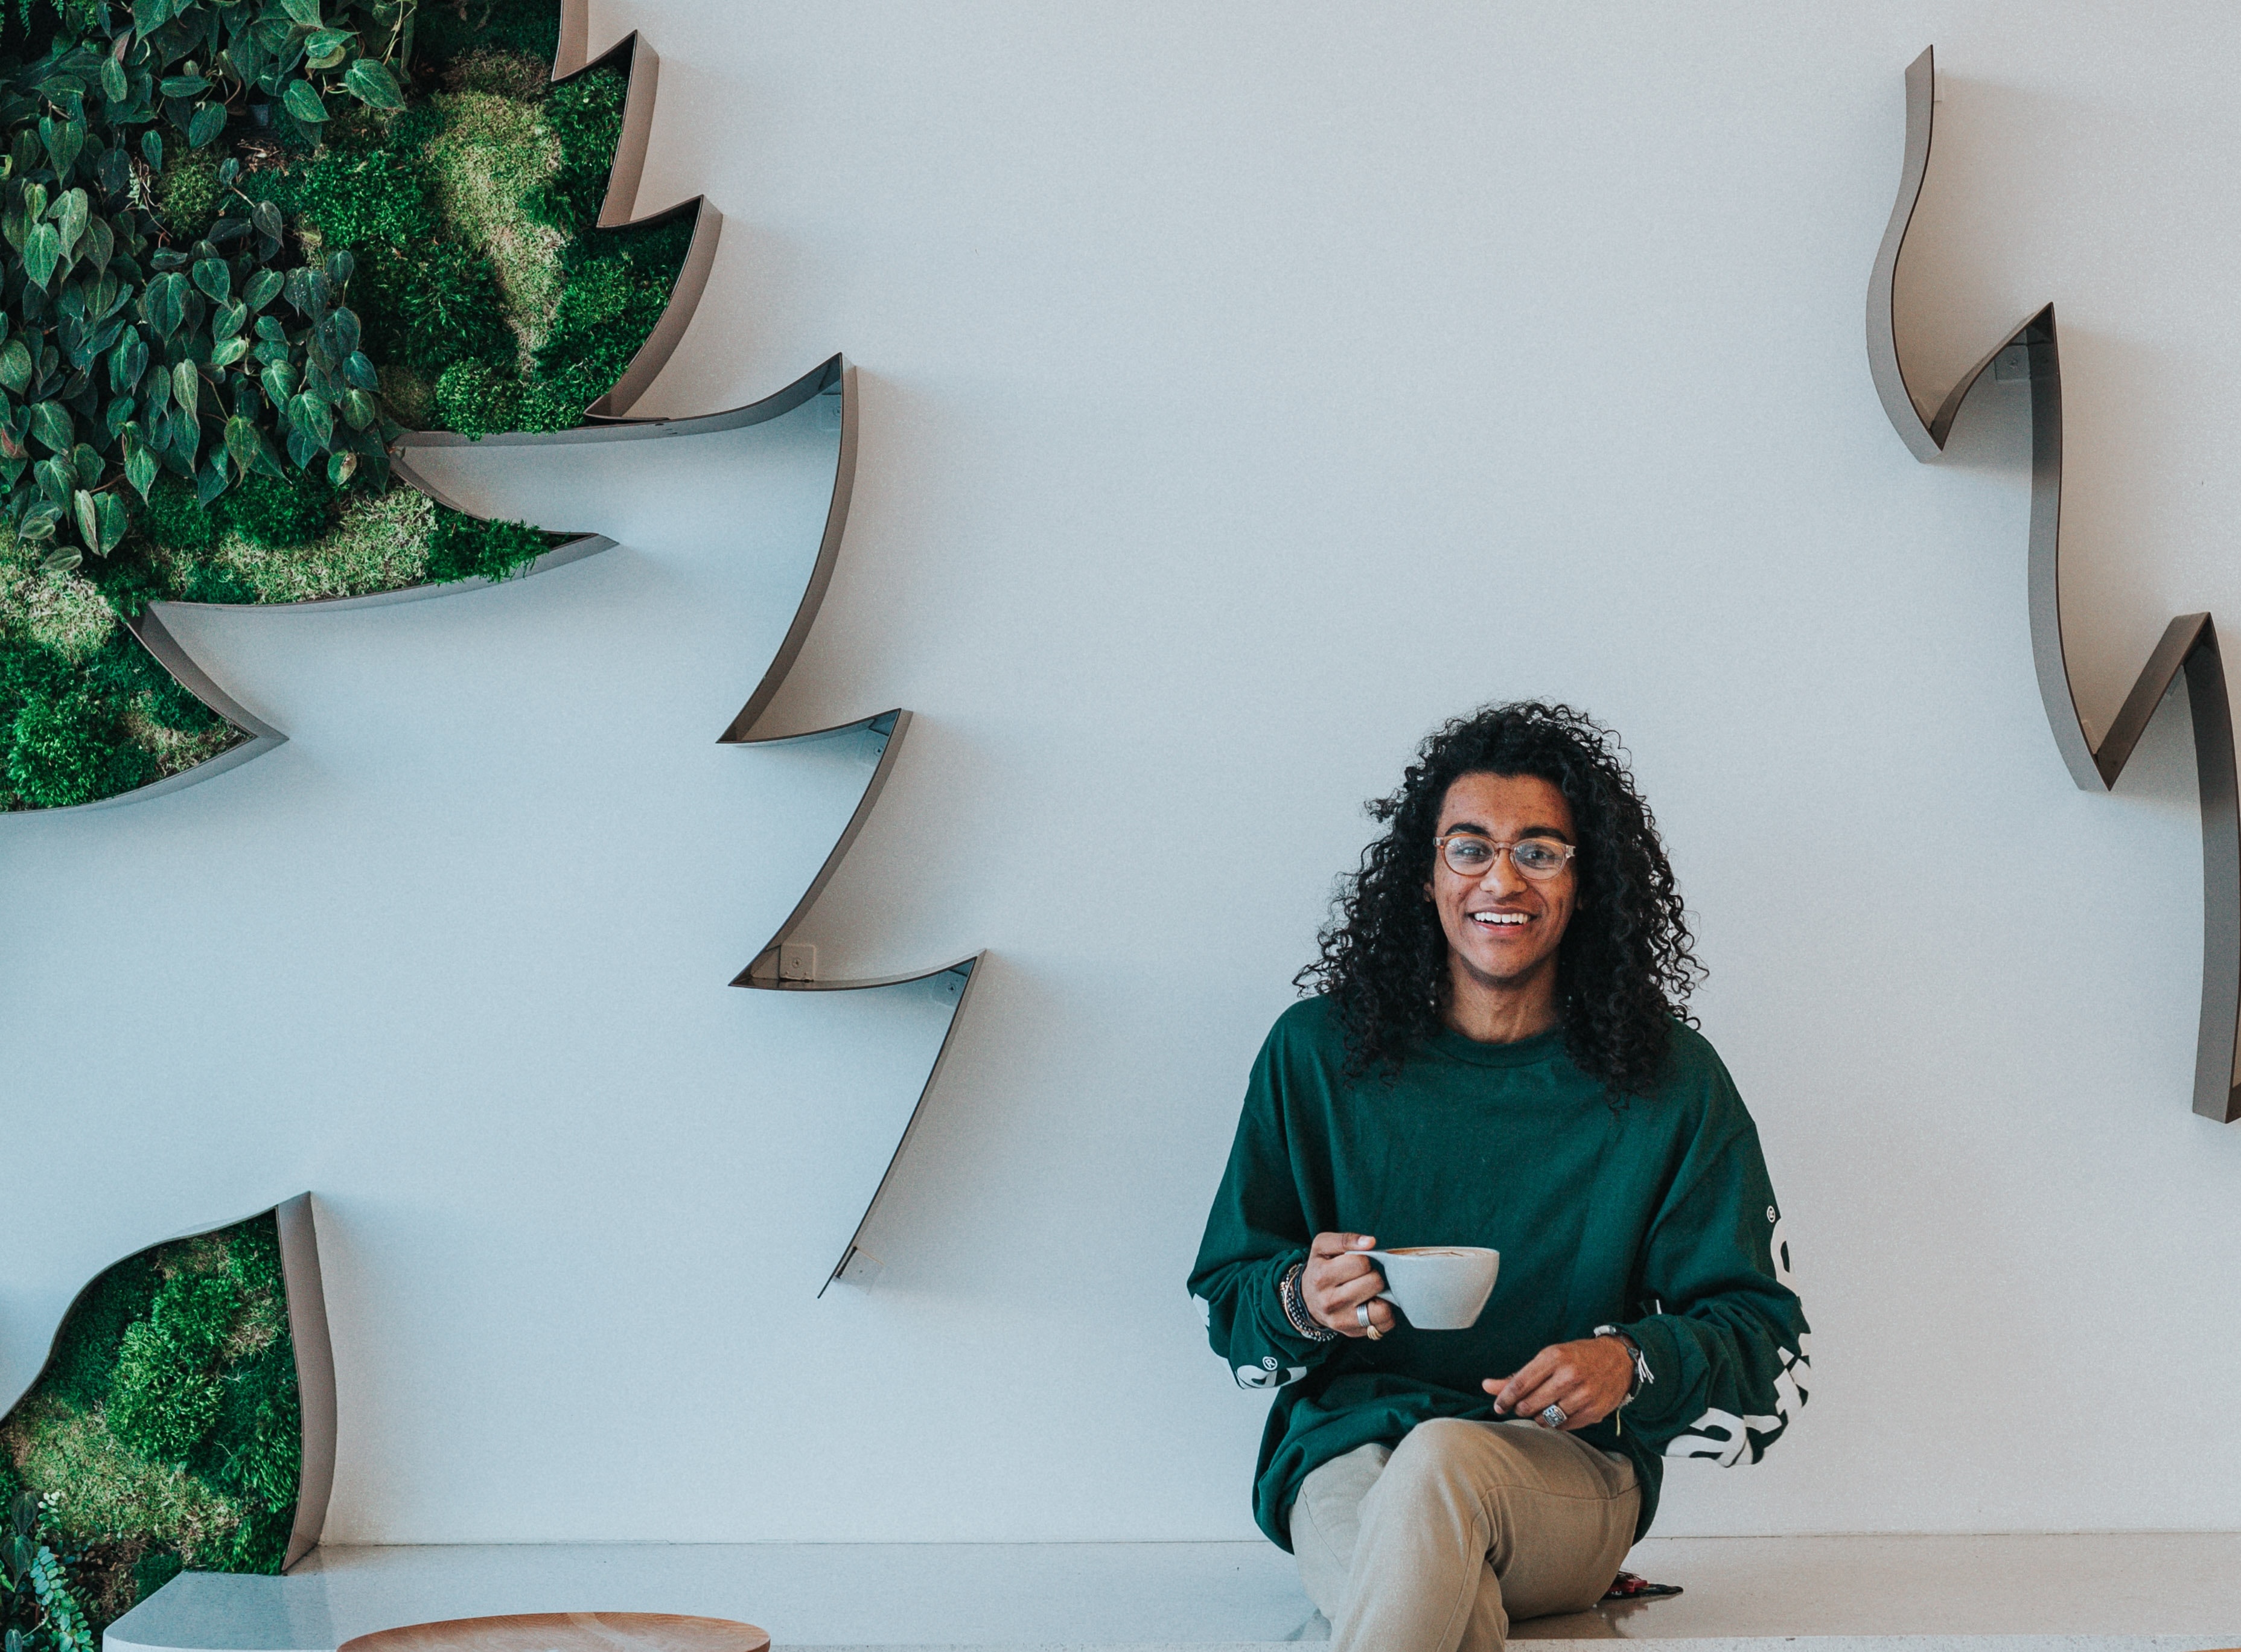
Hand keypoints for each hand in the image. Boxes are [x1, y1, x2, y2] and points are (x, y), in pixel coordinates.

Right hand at [1302, 1232, 1392, 1337]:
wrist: (1308, 1299)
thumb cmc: (1320, 1268)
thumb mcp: (1323, 1246)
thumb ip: (1345, 1239)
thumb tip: (1371, 1241)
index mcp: (1322, 1276)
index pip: (1361, 1262)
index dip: (1364, 1259)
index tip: (1355, 1263)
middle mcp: (1330, 1301)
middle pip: (1374, 1282)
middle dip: (1372, 1275)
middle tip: (1361, 1277)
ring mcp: (1342, 1320)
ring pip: (1382, 1308)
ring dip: (1380, 1295)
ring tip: (1368, 1291)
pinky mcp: (1353, 1332)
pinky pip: (1384, 1323)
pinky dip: (1385, 1312)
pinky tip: (1373, 1304)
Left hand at [1485, 1335, 1632, 1429]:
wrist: (1618, 1359)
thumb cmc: (1576, 1357)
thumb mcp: (1548, 1358)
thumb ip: (1517, 1375)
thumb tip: (1486, 1386)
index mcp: (1554, 1357)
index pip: (1521, 1383)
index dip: (1505, 1398)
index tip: (1498, 1406)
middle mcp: (1569, 1375)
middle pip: (1531, 1403)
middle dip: (1520, 1408)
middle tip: (1521, 1406)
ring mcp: (1583, 1395)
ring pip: (1546, 1418)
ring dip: (1538, 1416)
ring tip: (1541, 1407)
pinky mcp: (1594, 1411)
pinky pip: (1564, 1426)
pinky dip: (1556, 1422)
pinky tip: (1558, 1411)